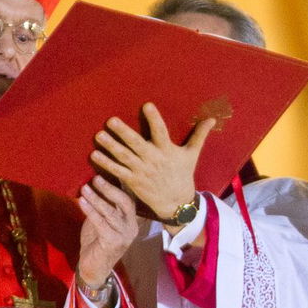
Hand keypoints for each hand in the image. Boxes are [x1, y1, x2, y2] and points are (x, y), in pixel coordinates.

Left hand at [76, 174, 137, 291]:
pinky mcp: (113, 242)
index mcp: (131, 220)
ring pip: (111, 212)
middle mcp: (131, 227)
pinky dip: (91, 211)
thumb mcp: (100, 221)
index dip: (118, 185)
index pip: (128, 198)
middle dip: (110, 189)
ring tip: (85, 188)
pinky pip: (101, 223)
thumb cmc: (96, 243)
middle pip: (125, 203)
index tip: (105, 172)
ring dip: (97, 198)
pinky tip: (82, 202)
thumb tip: (91, 185)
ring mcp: (124, 235)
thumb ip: (100, 207)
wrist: (94, 268)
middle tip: (96, 178)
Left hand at [90, 102, 215, 221]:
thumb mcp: (192, 154)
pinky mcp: (133, 181)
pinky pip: (118, 171)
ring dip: (111, 146)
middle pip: (137, 144)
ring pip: (124, 157)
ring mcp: (142, 171)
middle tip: (111, 120)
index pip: (161, 132)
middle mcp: (154, 160)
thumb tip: (212, 119)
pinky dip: (106, 164)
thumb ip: (199, 135)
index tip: (147, 105)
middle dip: (124, 132)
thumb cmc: (183, 174)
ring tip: (99, 136)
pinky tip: (95, 155)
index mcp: (167, 150)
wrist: (176, 202)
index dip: (154, 119)